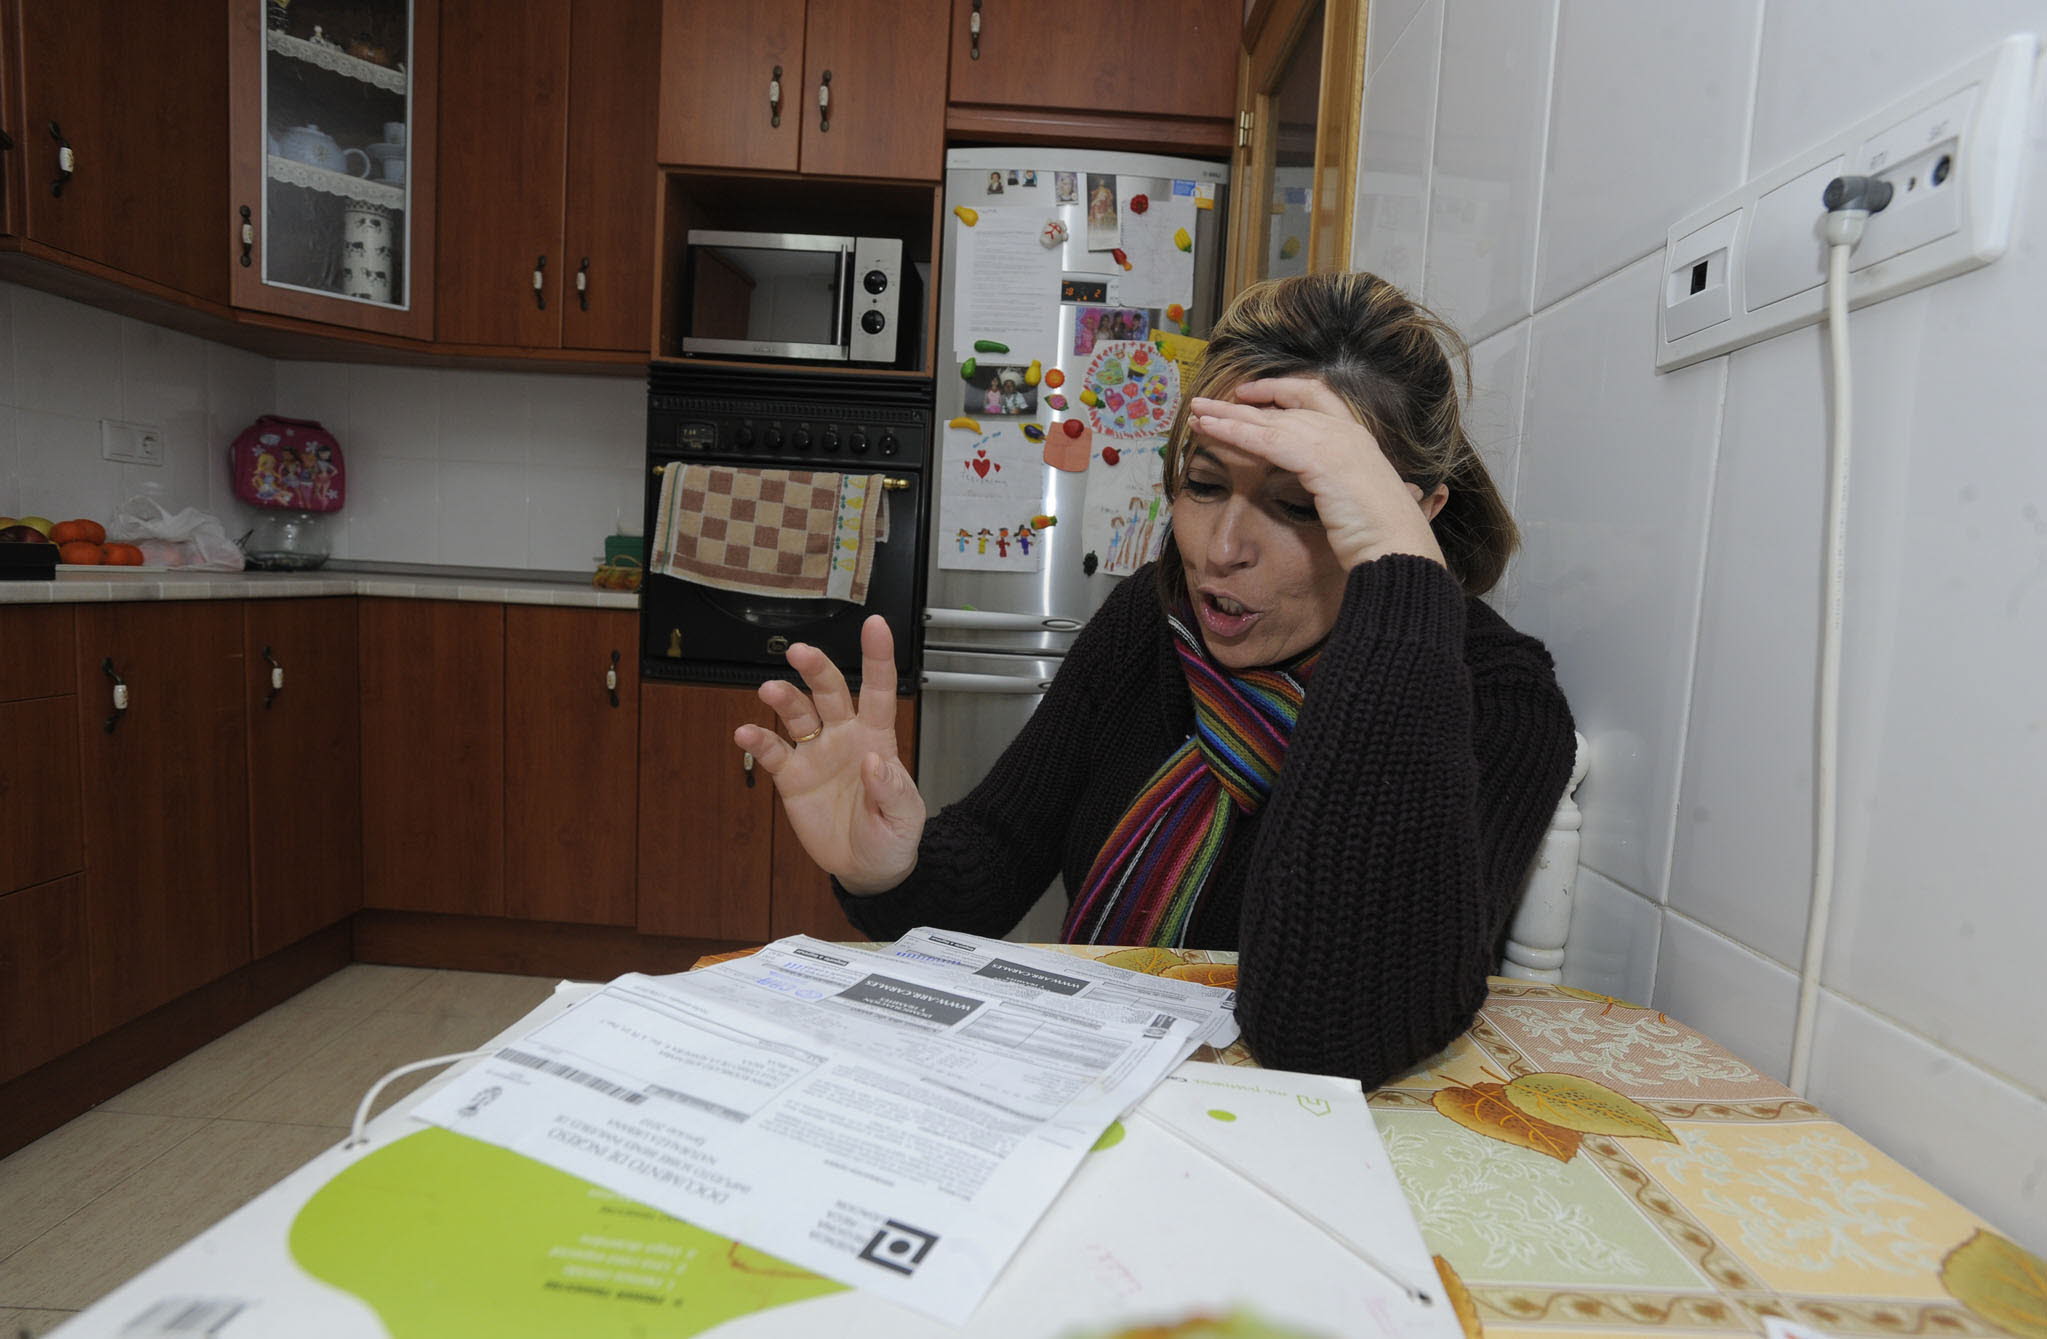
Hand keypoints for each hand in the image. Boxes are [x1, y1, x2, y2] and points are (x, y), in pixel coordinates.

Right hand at [731, 615, 924, 893]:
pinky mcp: (792, 777)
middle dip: (816, 669)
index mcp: (877, 739)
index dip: (878, 658)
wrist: (867, 868)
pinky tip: (746, 733)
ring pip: (797, 714)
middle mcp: (844, 737)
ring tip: (770, 690)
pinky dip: (758, 740)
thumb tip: (874, 760)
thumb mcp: (904, 818)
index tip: (875, 625)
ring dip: (783, 698)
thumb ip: (890, 790)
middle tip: (799, 652)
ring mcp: (815, 754)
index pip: (879, 691)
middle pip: (829, 692)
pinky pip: (772, 752)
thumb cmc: (893, 836)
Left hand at [1188, 378, 1446, 572]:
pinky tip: (1210, 431)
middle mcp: (1346, 432)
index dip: (1280, 390)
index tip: (1250, 392)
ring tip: (1196, 414)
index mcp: (1357, 437)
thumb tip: (1328, 491)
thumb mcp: (1355, 499)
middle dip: (1240, 405)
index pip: (1314, 397)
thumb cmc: (1380, 535)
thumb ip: (1339, 485)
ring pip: (1269, 422)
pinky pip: (1266, 441)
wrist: (1398, 549)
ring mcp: (1335, 442)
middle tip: (1205, 403)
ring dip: (1228, 417)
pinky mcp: (1320, 459)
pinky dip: (1235, 433)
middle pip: (1282, 408)